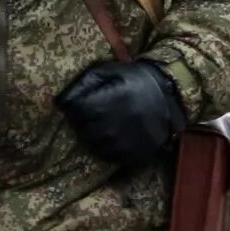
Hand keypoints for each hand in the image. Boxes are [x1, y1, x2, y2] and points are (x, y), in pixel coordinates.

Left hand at [55, 58, 184, 167]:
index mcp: (108, 102)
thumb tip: (59, 101)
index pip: (76, 112)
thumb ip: (83, 83)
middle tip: (93, 115)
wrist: (170, 94)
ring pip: (97, 148)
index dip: (74, 108)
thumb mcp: (108, 71)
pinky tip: (115, 138)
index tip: (81, 105)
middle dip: (83, 124)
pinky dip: (110, 150)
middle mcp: (116, 126)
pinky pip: (114, 159)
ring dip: (95, 138)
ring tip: (104, 126)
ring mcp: (128, 143)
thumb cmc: (134, 79)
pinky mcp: (138, 155)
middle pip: (84, 132)